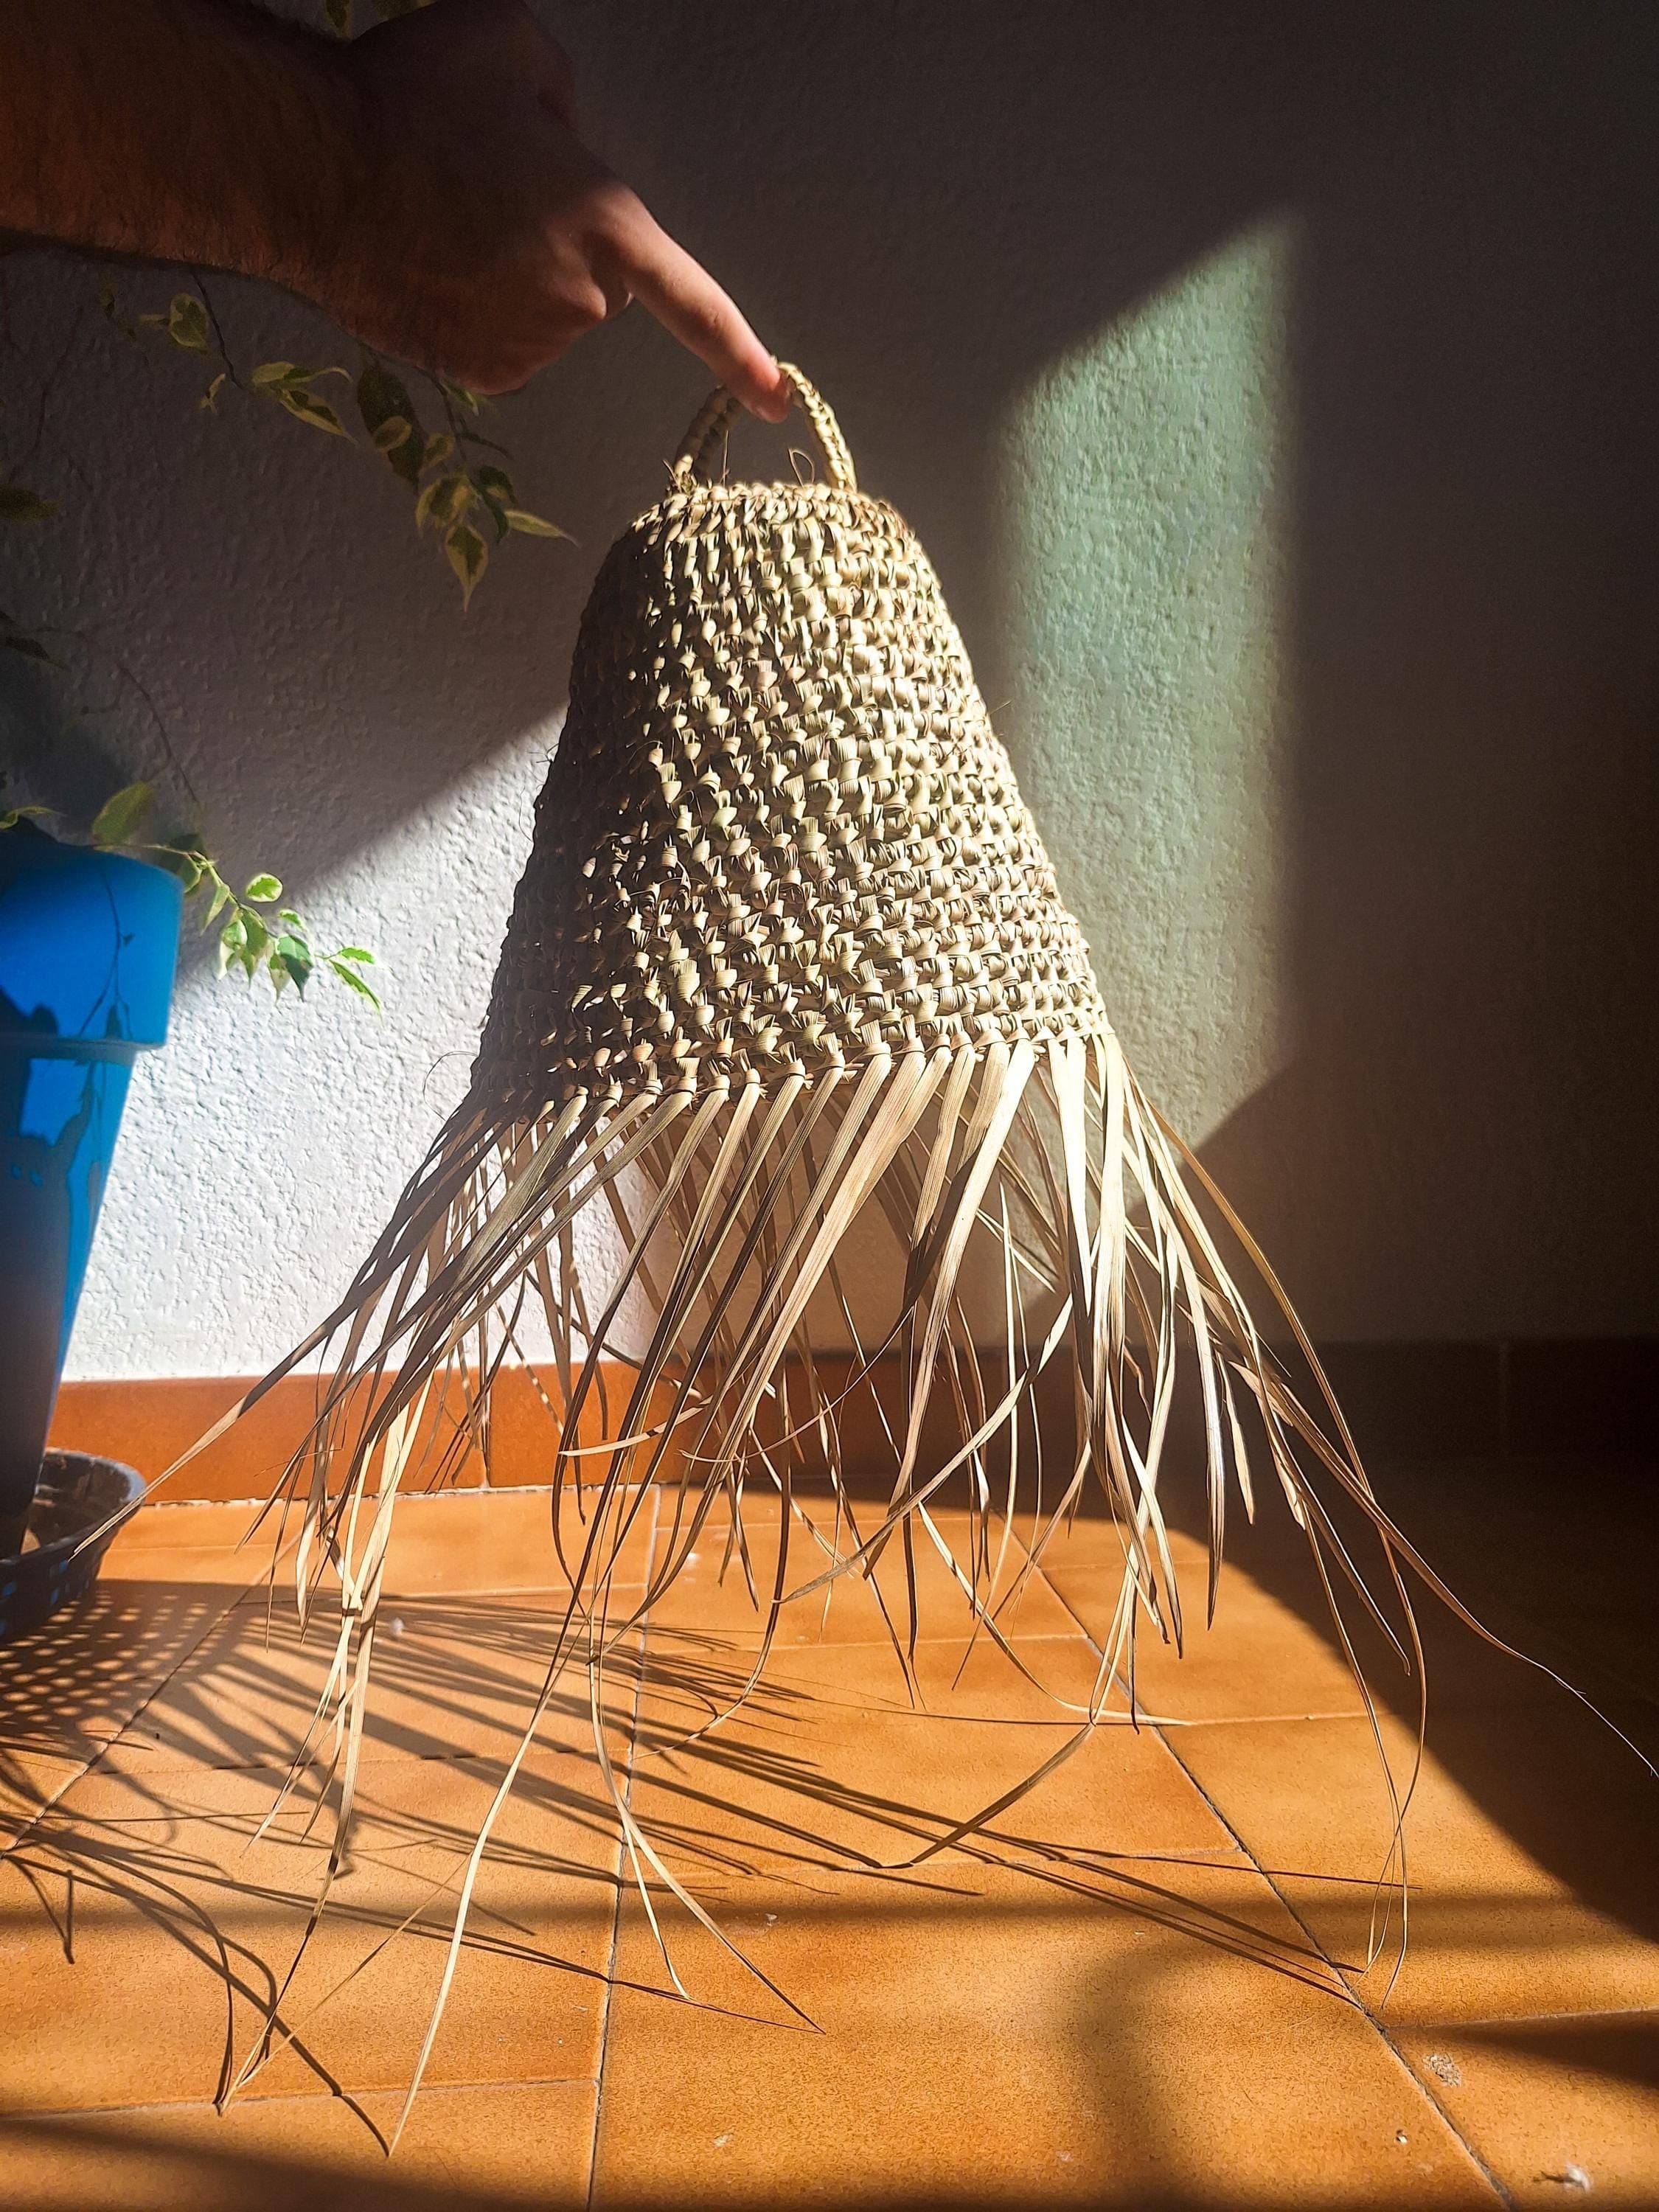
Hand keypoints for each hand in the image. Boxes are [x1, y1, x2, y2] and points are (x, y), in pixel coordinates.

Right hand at [318, 0, 789, 413]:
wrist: (313, 168)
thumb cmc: (412, 97)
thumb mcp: (513, 44)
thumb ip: (564, 93)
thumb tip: (561, 140)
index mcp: (607, 225)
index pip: (694, 301)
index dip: (740, 353)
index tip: (777, 396)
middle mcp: (579, 303)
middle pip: (595, 279)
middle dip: (559, 240)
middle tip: (485, 186)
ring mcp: (527, 346)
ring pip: (543, 310)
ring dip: (510, 271)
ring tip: (445, 215)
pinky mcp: (480, 373)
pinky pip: (500, 340)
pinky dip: (474, 308)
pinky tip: (430, 259)